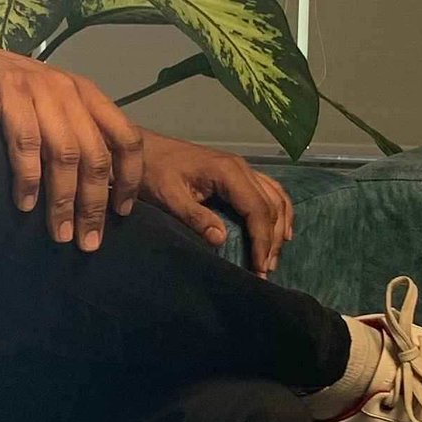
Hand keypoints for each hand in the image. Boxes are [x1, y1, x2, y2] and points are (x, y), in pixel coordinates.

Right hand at [0, 33, 144, 246]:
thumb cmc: (6, 91)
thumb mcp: (49, 107)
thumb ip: (72, 133)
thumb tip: (95, 187)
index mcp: (87, 95)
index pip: (126, 137)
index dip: (130, 178)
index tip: (122, 213)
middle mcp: (70, 90)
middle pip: (95, 155)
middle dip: (94, 204)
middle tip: (88, 242)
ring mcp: (40, 89)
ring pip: (64, 153)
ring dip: (63, 200)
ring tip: (60, 233)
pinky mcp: (8, 91)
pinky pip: (25, 142)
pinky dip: (29, 177)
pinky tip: (25, 204)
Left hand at [136, 131, 293, 275]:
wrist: (142, 150)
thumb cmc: (153, 172)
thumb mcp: (169, 197)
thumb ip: (195, 216)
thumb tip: (221, 239)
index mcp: (228, 172)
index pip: (257, 209)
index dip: (262, 240)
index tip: (260, 267)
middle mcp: (242, 167)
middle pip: (271, 206)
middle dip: (271, 240)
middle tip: (266, 271)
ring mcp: (242, 168)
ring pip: (275, 198)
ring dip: (278, 228)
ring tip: (273, 258)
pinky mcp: (238, 172)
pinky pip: (269, 191)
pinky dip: (278, 211)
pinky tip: (280, 230)